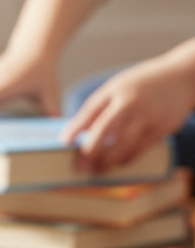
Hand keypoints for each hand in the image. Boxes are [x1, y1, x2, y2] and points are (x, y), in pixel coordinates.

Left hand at [59, 50, 194, 171]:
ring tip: (98, 171)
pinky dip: (129, 157)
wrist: (184, 76)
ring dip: (108, 160)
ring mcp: (147, 115)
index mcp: (116, 89)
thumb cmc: (143, 84)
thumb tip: (79, 131)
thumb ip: (100, 106)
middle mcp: (131, 102)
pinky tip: (119, 163)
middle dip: (90, 150)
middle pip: (105, 129)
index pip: (91, 110)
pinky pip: (142, 147)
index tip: (64, 142)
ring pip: (123, 143)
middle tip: (79, 166)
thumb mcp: (119, 86)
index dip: (76, 127)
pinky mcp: (162, 126)